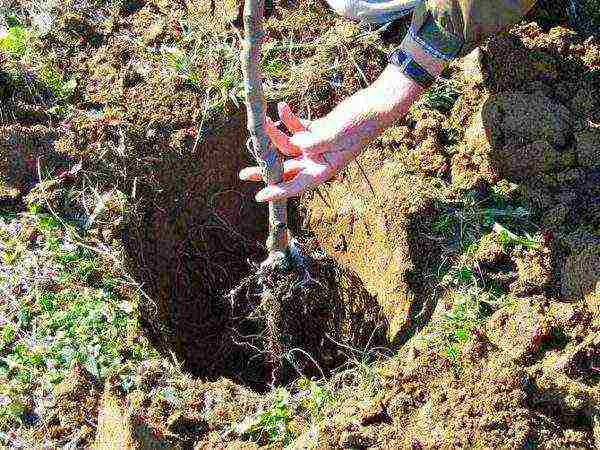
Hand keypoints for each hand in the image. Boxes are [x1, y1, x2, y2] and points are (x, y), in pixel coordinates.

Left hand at [239, 102, 362, 202]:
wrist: (376, 106)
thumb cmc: (360, 124)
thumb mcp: (335, 134)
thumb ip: (313, 142)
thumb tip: (295, 144)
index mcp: (325, 169)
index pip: (297, 185)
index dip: (277, 191)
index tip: (259, 196)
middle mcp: (319, 160)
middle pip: (287, 169)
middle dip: (266, 169)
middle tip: (243, 173)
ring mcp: (318, 146)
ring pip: (288, 146)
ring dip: (275, 135)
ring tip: (262, 123)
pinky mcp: (318, 131)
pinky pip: (297, 128)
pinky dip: (289, 119)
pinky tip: (282, 107)